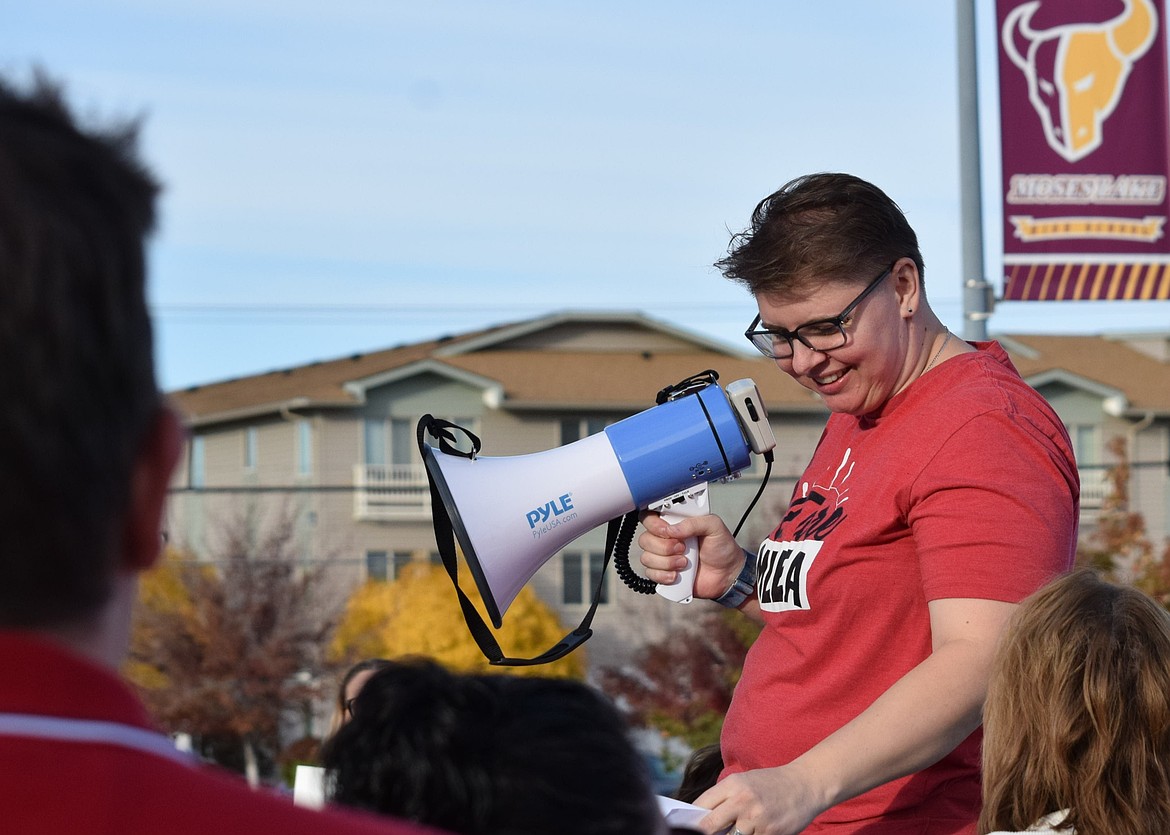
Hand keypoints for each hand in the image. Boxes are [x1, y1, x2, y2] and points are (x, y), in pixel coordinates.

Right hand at [637, 510, 744, 599]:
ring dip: (666, 562)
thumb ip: (694, 522)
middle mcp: (666, 539)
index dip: (653, 524)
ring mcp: (663, 557)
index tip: (667, 531)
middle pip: (645, 539)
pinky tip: (678, 575)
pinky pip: (650, 574)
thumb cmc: (722, 548)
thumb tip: (672, 529)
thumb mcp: (714, 526)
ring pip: (646, 558)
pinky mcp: (664, 574)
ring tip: (684, 563)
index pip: (649, 517)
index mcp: (675, 523)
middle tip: (682, 548)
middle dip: (664, 546)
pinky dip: (664, 576)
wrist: (727, 574)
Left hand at [694, 765, 824, 834]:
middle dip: (702, 833)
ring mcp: (756, 819)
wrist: (805, 785)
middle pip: (709, 826)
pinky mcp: (770, 834)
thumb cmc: (770, 784)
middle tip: (701, 834)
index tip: (684, 827)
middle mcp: (743, 801)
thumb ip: (724, 797)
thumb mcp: (745, 781)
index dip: (690, 819)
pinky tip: (751, 832)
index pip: (701, 805)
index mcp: (733, 784)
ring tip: (735, 829)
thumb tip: (700, 817)